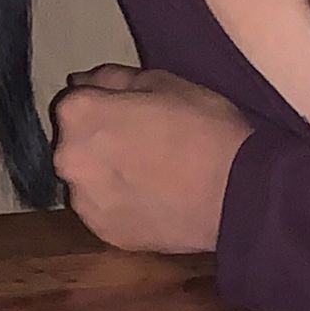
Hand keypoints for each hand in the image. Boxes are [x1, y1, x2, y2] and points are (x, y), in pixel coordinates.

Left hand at [51, 64, 252, 253]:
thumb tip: (81, 81)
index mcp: (77, 113)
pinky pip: (102, 211)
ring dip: (105, 175)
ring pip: (86, 179)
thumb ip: (112, 78)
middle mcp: (68, 155)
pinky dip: (119, 205)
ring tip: (149, 177)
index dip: (105, 106)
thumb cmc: (204, 127)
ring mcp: (84, 198)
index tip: (132, 115)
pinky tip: (151, 200)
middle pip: (75, 142)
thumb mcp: (161, 82)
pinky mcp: (104, 232)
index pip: (74, 102)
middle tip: (142, 146)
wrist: (241, 193)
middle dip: (99, 141)